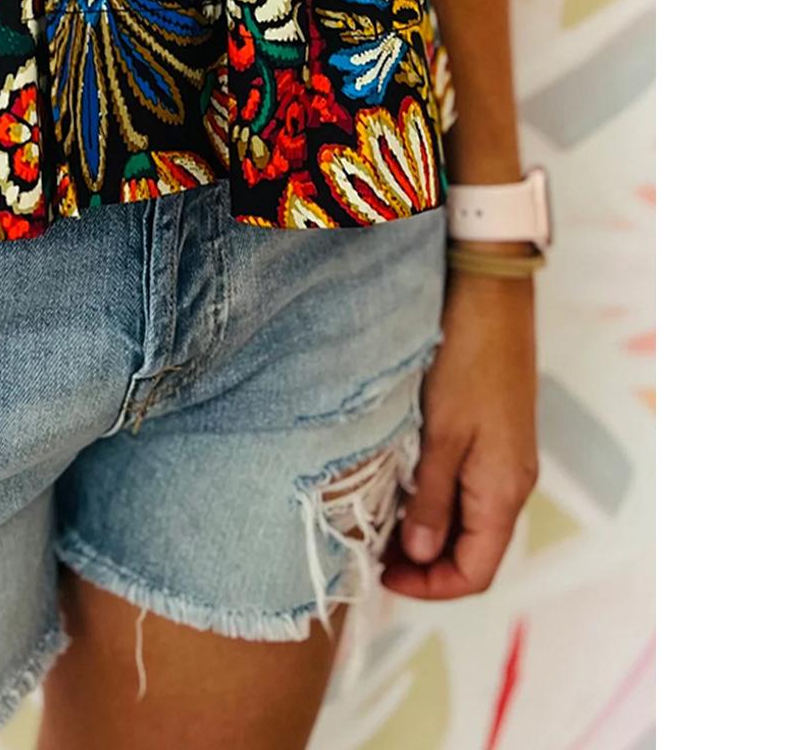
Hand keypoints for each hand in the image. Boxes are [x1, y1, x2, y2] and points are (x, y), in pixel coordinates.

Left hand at [381, 264, 539, 599]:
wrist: (490, 294)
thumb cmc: (467, 357)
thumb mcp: (440, 433)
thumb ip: (431, 497)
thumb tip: (421, 556)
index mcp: (504, 490)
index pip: (475, 571)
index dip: (430, 586)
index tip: (381, 576)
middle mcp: (511, 481)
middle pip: (471, 549)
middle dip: (422, 561)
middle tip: (370, 550)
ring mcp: (503, 457)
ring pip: (466, 518)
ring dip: (425, 528)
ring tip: (377, 519)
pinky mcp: (493, 434)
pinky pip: (465, 485)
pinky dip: (433, 496)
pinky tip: (398, 482)